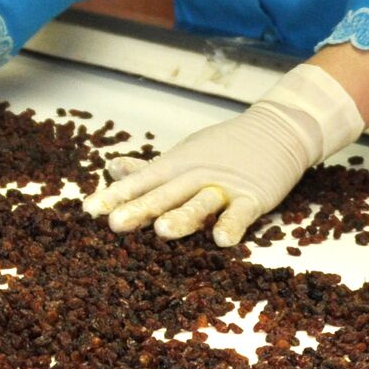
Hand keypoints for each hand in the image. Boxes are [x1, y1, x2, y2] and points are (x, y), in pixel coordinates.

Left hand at [82, 64, 363, 245]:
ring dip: (182, 216)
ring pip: (200, 202)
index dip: (116, 196)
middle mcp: (195, 175)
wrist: (279, 128)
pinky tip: (221, 240)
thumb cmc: (224, 147)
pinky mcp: (254, 197)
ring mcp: (224, 186)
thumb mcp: (183, 155)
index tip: (89, 209)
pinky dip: (232, 224)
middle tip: (115, 223)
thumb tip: (111, 169)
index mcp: (176, 167)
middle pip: (164, 194)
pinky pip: (241, 213)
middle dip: (140, 208)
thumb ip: (147, 170)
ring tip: (162, 231)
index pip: (141, 183)